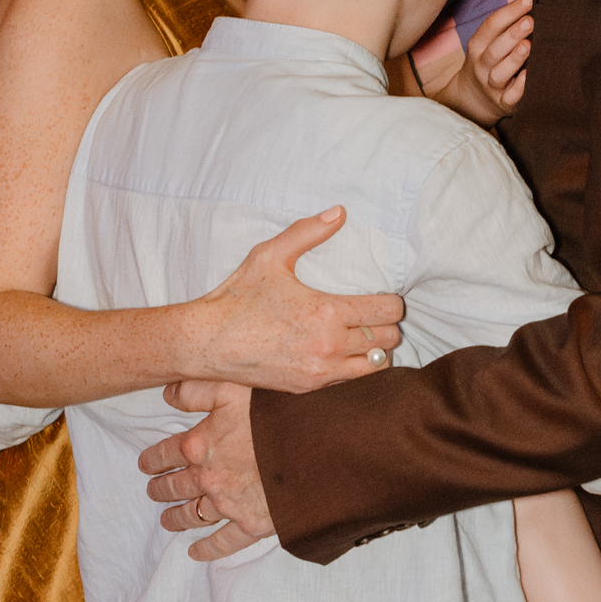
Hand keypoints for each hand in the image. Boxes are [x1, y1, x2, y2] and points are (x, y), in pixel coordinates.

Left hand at [139, 382, 273, 556]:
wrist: (319, 449)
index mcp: (199, 445)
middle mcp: (207, 478)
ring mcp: (228, 505)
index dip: (152, 459)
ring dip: (176, 518)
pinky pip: (223, 542)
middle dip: (161, 489)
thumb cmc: (278, 414)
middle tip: (153, 491)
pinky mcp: (251, 524)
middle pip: (174, 487)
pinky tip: (194, 552)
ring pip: (192, 515)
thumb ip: (195, 390)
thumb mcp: (233, 388)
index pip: (164, 454)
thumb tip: (167, 395)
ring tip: (166, 520)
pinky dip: (207, 549)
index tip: (146, 464)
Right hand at [170, 209, 402, 392]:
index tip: (386, 298)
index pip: (387, 312)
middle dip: (388, 326)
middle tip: (376, 317)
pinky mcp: (308, 388)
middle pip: (387, 341)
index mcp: (327, 312)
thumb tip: (339, 213)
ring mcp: (320, 371)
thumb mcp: (270, 256)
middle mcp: (329, 346)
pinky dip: (354, 367)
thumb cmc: (237, 298)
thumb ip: (307, 233)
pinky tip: (344, 353)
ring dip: (376, 351)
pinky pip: (349, 381)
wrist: (207, 342)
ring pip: (375, 366)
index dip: (394, 303)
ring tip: (365, 337)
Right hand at [458, 0, 534, 125]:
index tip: (529, 0)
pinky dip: (520, 87)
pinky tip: (529, 76)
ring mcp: (492, 85)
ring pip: (499, 72)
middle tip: (530, 21)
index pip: (491, 26)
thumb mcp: (489, 43)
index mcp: (478, 46)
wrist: (474, 100)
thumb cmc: (491, 62)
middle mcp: (482, 65)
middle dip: (512, 34)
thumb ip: (506, 26)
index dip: (509, 12)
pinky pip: (511, 96)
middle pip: (494, 49)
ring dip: (514, 58)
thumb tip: (533, 2)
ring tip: (529, 45)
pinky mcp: (503, 103)